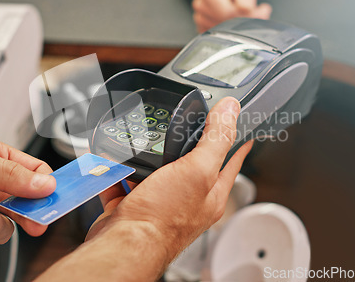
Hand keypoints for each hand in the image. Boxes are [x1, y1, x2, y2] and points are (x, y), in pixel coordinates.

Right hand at [88, 97, 252, 261]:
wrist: (123, 245)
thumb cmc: (163, 219)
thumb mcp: (198, 170)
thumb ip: (216, 139)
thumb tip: (231, 109)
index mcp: (210, 192)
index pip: (231, 161)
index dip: (238, 143)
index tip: (242, 131)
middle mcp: (187, 199)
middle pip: (191, 163)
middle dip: (183, 143)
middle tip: (182, 124)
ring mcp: (159, 201)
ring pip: (155, 171)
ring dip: (145, 156)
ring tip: (141, 139)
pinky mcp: (132, 204)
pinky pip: (124, 181)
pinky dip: (117, 170)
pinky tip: (112, 159)